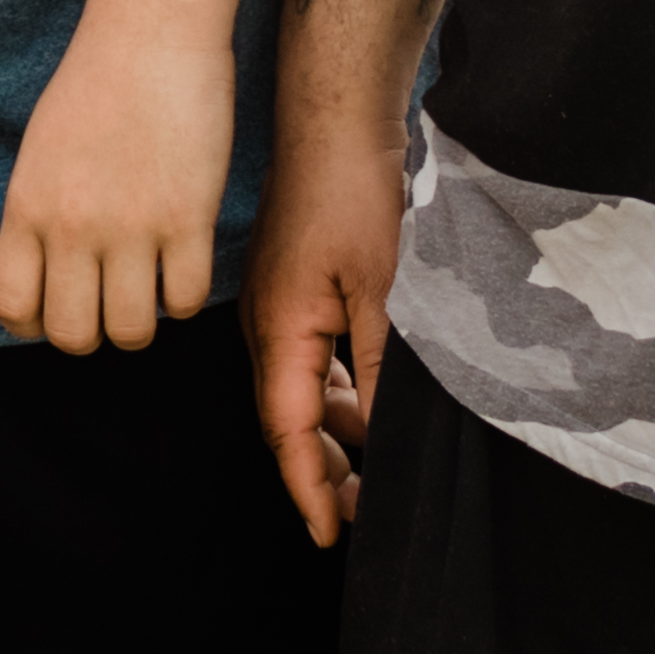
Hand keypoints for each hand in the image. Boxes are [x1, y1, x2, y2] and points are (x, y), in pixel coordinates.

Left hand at [0, 17, 233, 354]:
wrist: (152, 31)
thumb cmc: (95, 86)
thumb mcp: (38, 152)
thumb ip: (26, 219)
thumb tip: (2, 273)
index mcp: (27, 206)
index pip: (11, 307)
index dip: (33, 324)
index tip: (57, 306)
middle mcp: (73, 225)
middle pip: (72, 335)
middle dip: (91, 330)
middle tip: (107, 301)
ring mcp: (132, 225)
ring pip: (132, 331)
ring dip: (141, 320)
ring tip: (147, 286)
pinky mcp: (188, 218)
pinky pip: (186, 300)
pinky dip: (184, 296)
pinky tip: (181, 264)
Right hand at [245, 117, 404, 547]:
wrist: (335, 115)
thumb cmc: (354, 192)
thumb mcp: (385, 289)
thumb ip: (384, 369)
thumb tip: (386, 438)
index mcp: (280, 331)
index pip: (288, 432)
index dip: (310, 489)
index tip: (329, 538)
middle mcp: (268, 325)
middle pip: (290, 420)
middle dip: (325, 473)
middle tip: (364, 516)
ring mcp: (281, 305)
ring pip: (305, 390)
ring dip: (338, 433)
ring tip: (379, 469)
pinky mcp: (298, 287)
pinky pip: (315, 358)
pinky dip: (342, 391)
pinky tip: (377, 403)